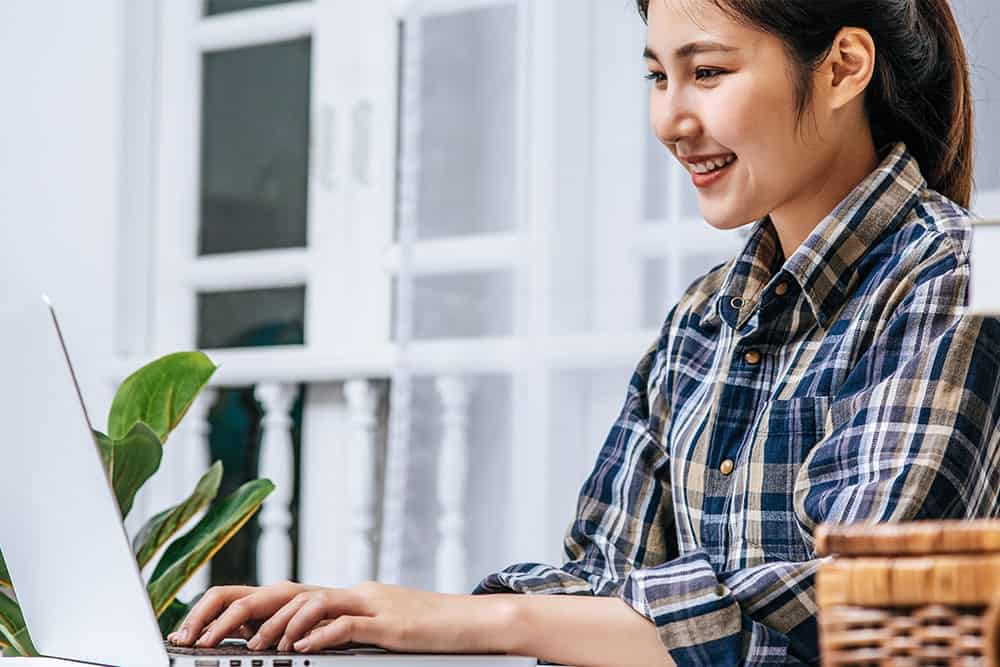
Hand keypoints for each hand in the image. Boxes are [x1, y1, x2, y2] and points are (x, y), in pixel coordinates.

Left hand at [180, 580, 514, 653]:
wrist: (472, 624)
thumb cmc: (423, 632)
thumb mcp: (371, 631)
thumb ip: (335, 630)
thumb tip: (295, 640)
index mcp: (339, 596)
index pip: (276, 592)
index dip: (234, 606)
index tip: (199, 629)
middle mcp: (348, 593)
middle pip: (281, 592)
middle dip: (237, 614)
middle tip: (203, 639)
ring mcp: (368, 604)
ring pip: (309, 602)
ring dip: (275, 625)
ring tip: (252, 647)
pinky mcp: (388, 623)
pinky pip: (347, 624)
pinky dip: (320, 634)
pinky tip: (300, 649)